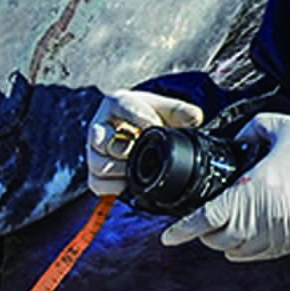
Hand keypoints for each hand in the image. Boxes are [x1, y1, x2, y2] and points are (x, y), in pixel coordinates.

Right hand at [85, 89, 205, 195]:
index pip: (124, 107)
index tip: (156, 126)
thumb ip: (181, 111)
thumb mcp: (166, 109)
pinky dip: (114, 187)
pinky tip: (129, 183)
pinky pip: (97, 184)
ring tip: (137, 168)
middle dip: (125, 148)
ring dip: (120, 170)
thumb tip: (195, 117)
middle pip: (101, 139)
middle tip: (143, 151)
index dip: (141, 118)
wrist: (138, 129)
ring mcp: (94, 150)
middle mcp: (99, 126)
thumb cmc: (150, 116)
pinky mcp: (94, 171)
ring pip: (97, 163)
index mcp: (116, 103)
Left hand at [162, 112, 289, 261]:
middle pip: (216, 239)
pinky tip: (245, 232)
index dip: (181, 230)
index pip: (205, 219)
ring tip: (221, 222)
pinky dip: (244, 247)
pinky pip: (258, 255)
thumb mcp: (277, 126)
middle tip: (198, 215)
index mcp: (253, 190)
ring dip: (223, 240)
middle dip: (202, 230)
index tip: (167, 235)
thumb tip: (233, 139)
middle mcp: (262, 219)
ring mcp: (279, 235)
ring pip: (236, 251)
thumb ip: (247, 131)